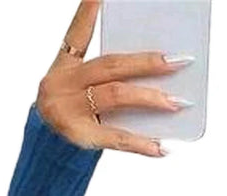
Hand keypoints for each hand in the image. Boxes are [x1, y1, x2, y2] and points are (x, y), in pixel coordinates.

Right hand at [35, 0, 193, 154]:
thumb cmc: (73, 115)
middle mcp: (63, 84)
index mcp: (64, 67)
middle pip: (110, 65)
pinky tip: (162, 147)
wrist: (49, 151)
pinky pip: (117, 138)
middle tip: (177, 61)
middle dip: (146, 62)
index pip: (77, 34)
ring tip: (177, 102)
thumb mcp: (82, 91)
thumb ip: (109, 80)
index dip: (88, 12)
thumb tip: (153, 74)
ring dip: (150, 97)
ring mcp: (69, 110)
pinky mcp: (80, 137)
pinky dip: (141, 143)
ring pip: (116, 95)